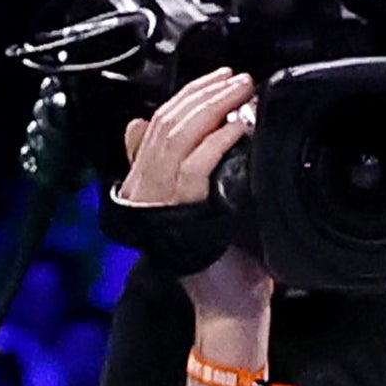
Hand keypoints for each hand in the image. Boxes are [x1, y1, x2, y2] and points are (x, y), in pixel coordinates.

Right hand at [117, 68, 269, 320]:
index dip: (187, 97)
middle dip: (202, 94)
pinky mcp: (182, 213)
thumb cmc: (227, 262)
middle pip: (165, 125)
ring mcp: (159, 202)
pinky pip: (194, 167)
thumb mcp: (210, 207)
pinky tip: (237, 127)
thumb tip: (209, 136)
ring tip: (240, 92)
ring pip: (176, 138)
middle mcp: (145, 191)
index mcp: (147, 185)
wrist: (230, 306)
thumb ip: (195, 171)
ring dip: (212, 108)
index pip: (158, 125)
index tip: (218, 80)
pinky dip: (216, 142)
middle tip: (235, 78)